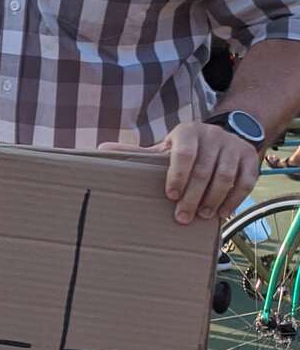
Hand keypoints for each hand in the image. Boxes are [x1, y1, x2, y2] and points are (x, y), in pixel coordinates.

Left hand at [99, 121, 259, 224]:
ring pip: (225, 176)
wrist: (221, 135)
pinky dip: (235, 199)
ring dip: (213, 200)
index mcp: (187, 132)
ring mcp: (233, 146)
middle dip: (192, 197)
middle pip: (204, 170)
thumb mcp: (161, 150)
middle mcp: (212, 135)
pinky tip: (223, 213)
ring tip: (202, 217)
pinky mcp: (250, 158)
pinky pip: (246, 181)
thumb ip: (134, 153)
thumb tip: (99, 151)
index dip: (177, 175)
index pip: (184, 152)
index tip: (170, 196)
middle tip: (181, 218)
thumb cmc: (183, 149)